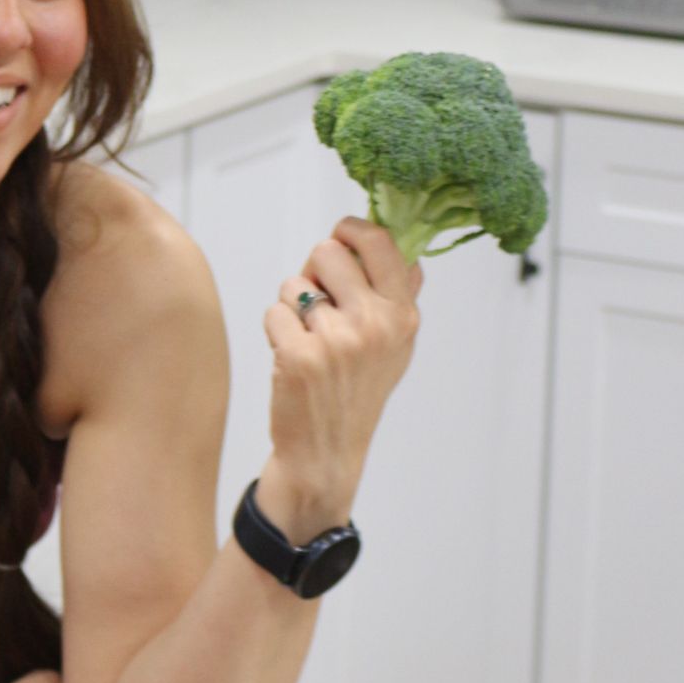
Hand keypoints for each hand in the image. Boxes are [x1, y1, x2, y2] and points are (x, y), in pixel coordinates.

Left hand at [257, 216, 421, 538]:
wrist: (326, 452)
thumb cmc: (358, 392)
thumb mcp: (396, 347)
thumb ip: (401, 296)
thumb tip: (409, 251)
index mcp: (402, 315)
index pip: (377, 240)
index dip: (350, 230)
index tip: (340, 238)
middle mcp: (375, 324)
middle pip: (326, 251)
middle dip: (314, 271)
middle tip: (319, 303)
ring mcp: (337, 340)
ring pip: (294, 283)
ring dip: (294, 306)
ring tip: (309, 340)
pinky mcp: (298, 355)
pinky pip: (274, 311)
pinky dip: (276, 330)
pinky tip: (291, 358)